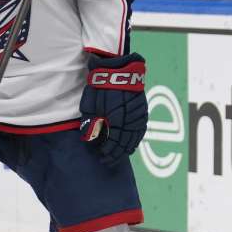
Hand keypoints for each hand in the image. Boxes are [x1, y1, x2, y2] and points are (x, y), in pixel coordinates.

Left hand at [79, 52, 147, 167]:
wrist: (118, 68)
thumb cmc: (100, 85)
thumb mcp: (89, 104)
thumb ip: (90, 124)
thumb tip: (90, 140)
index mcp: (115, 119)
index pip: (113, 143)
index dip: (107, 152)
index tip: (100, 156)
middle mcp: (128, 120)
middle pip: (124, 144)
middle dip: (115, 155)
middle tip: (107, 162)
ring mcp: (138, 116)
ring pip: (134, 139)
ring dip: (126, 150)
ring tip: (119, 157)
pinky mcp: (142, 112)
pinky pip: (140, 131)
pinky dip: (136, 141)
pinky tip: (131, 146)